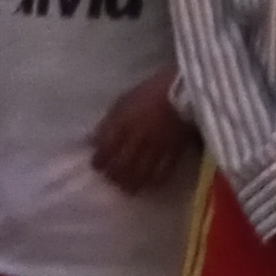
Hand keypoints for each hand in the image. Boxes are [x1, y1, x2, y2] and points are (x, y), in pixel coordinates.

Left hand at [88, 76, 199, 192]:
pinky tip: (150, 185)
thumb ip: (108, 122)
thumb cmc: (150, 91)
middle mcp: (137, 138)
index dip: (99, 161)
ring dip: (131, 183)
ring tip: (128, 187)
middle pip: (121, 165)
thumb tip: (93, 141)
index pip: (104, 149)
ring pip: (140, 173)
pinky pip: (163, 172)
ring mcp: (156, 146)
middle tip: (112, 180)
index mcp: (122, 123)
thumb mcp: (123, 101)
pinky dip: (154, 181)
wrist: (182, 89)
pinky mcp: (174, 151)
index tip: (97, 166)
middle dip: (114, 176)